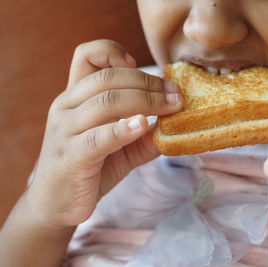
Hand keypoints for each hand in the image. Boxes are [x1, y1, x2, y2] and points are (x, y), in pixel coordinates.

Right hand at [26, 39, 182, 227]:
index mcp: (75, 97)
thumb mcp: (120, 147)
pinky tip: (143, 124)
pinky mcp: (71, 157)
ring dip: (146, 101)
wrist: (55, 205)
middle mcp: (66, 107)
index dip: (112, 51)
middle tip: (176, 94)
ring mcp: (65, 131)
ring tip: (172, 106)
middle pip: (108, 78)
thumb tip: (177, 123)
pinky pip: (99, 137)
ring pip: (105, 103)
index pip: (85, 56)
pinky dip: (123, 129)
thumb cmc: (90, 169)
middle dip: (148, 82)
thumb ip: (144, 134)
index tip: (138, 65)